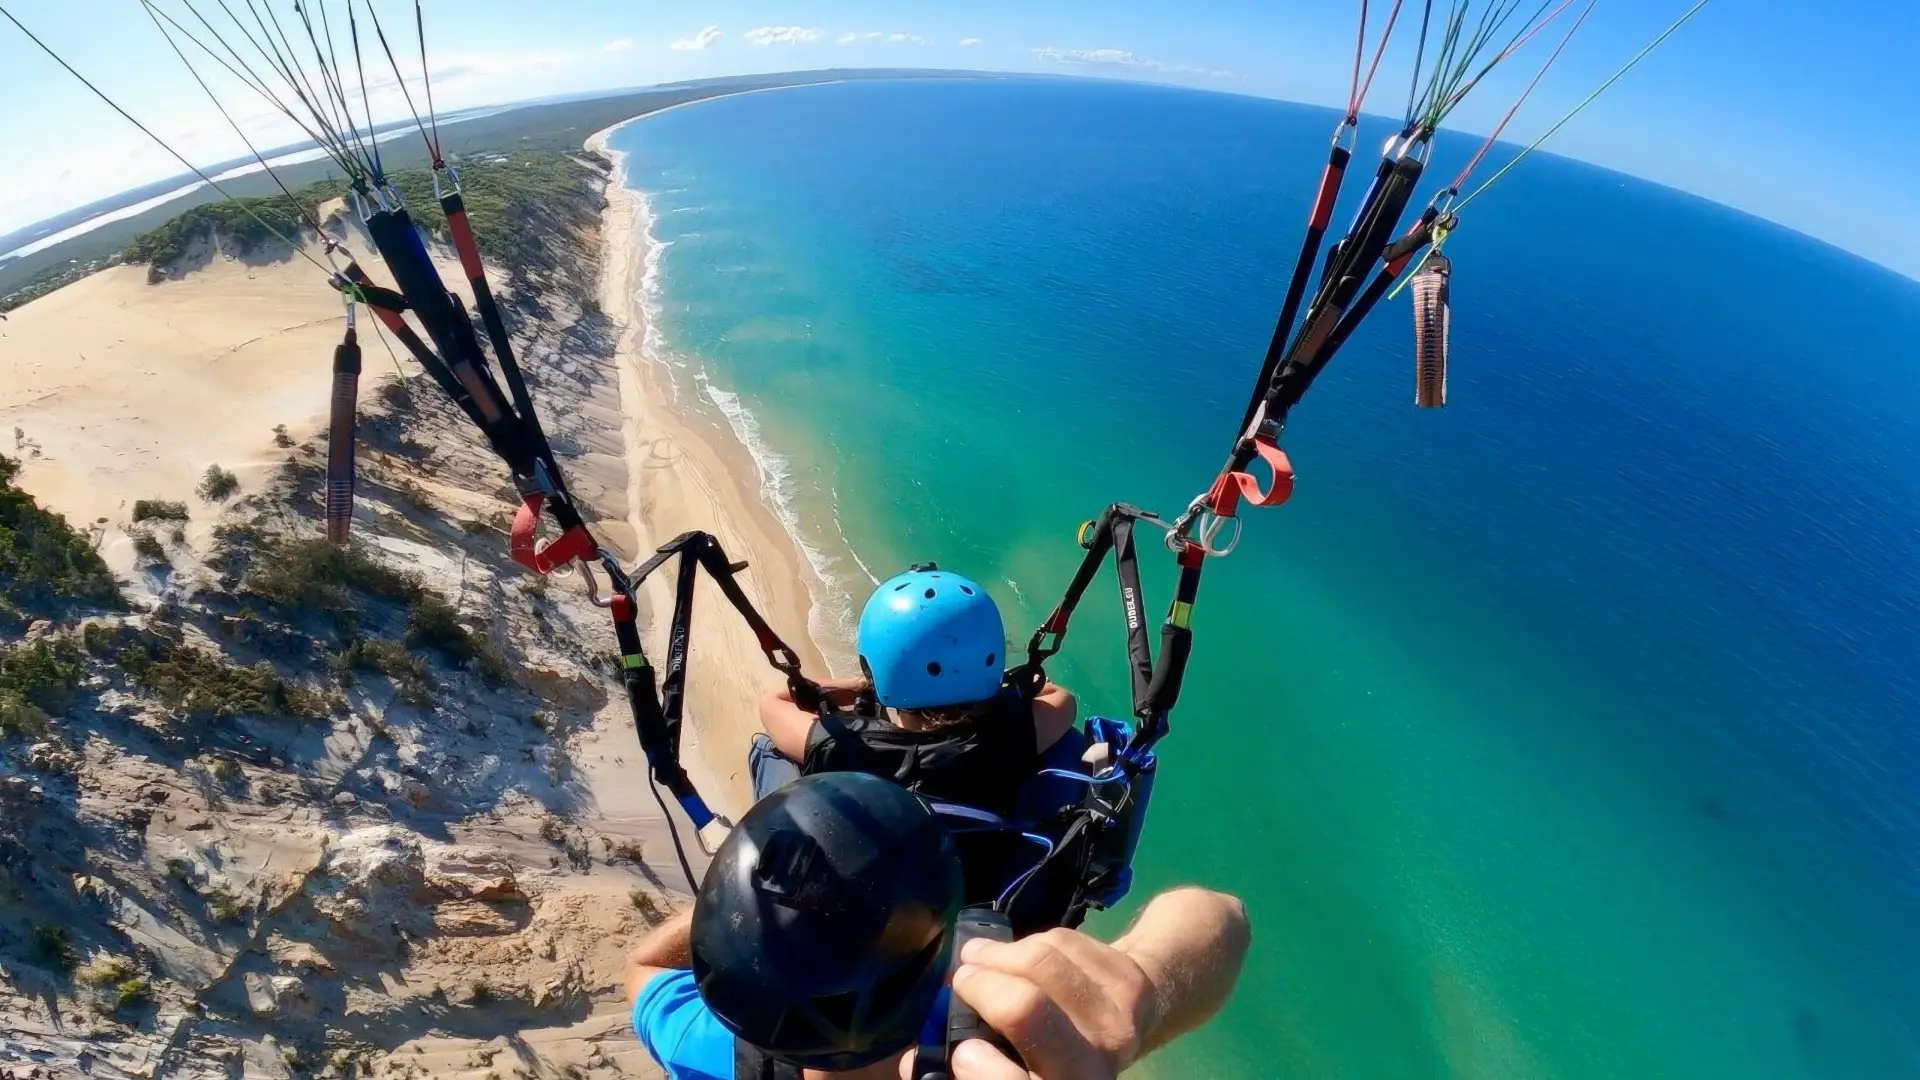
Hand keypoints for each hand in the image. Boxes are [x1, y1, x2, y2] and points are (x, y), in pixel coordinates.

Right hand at [913, 928, 1161, 1079]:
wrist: (1132, 1014)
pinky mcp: (1132, 983)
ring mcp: (1120, 1023)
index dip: (987, 1071)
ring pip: (1041, 962)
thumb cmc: (1050, 1049)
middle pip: (1028, 1011)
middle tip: (961, 978)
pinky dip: (1031, 941)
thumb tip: (909, 1062)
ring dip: (999, 953)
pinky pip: (1062, 943)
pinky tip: (1023, 952)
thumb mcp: (1009, 1064)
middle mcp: (1092, 1070)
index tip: (962, 1050)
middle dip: (982, 985)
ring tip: (978, 956)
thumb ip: (962, 1063)